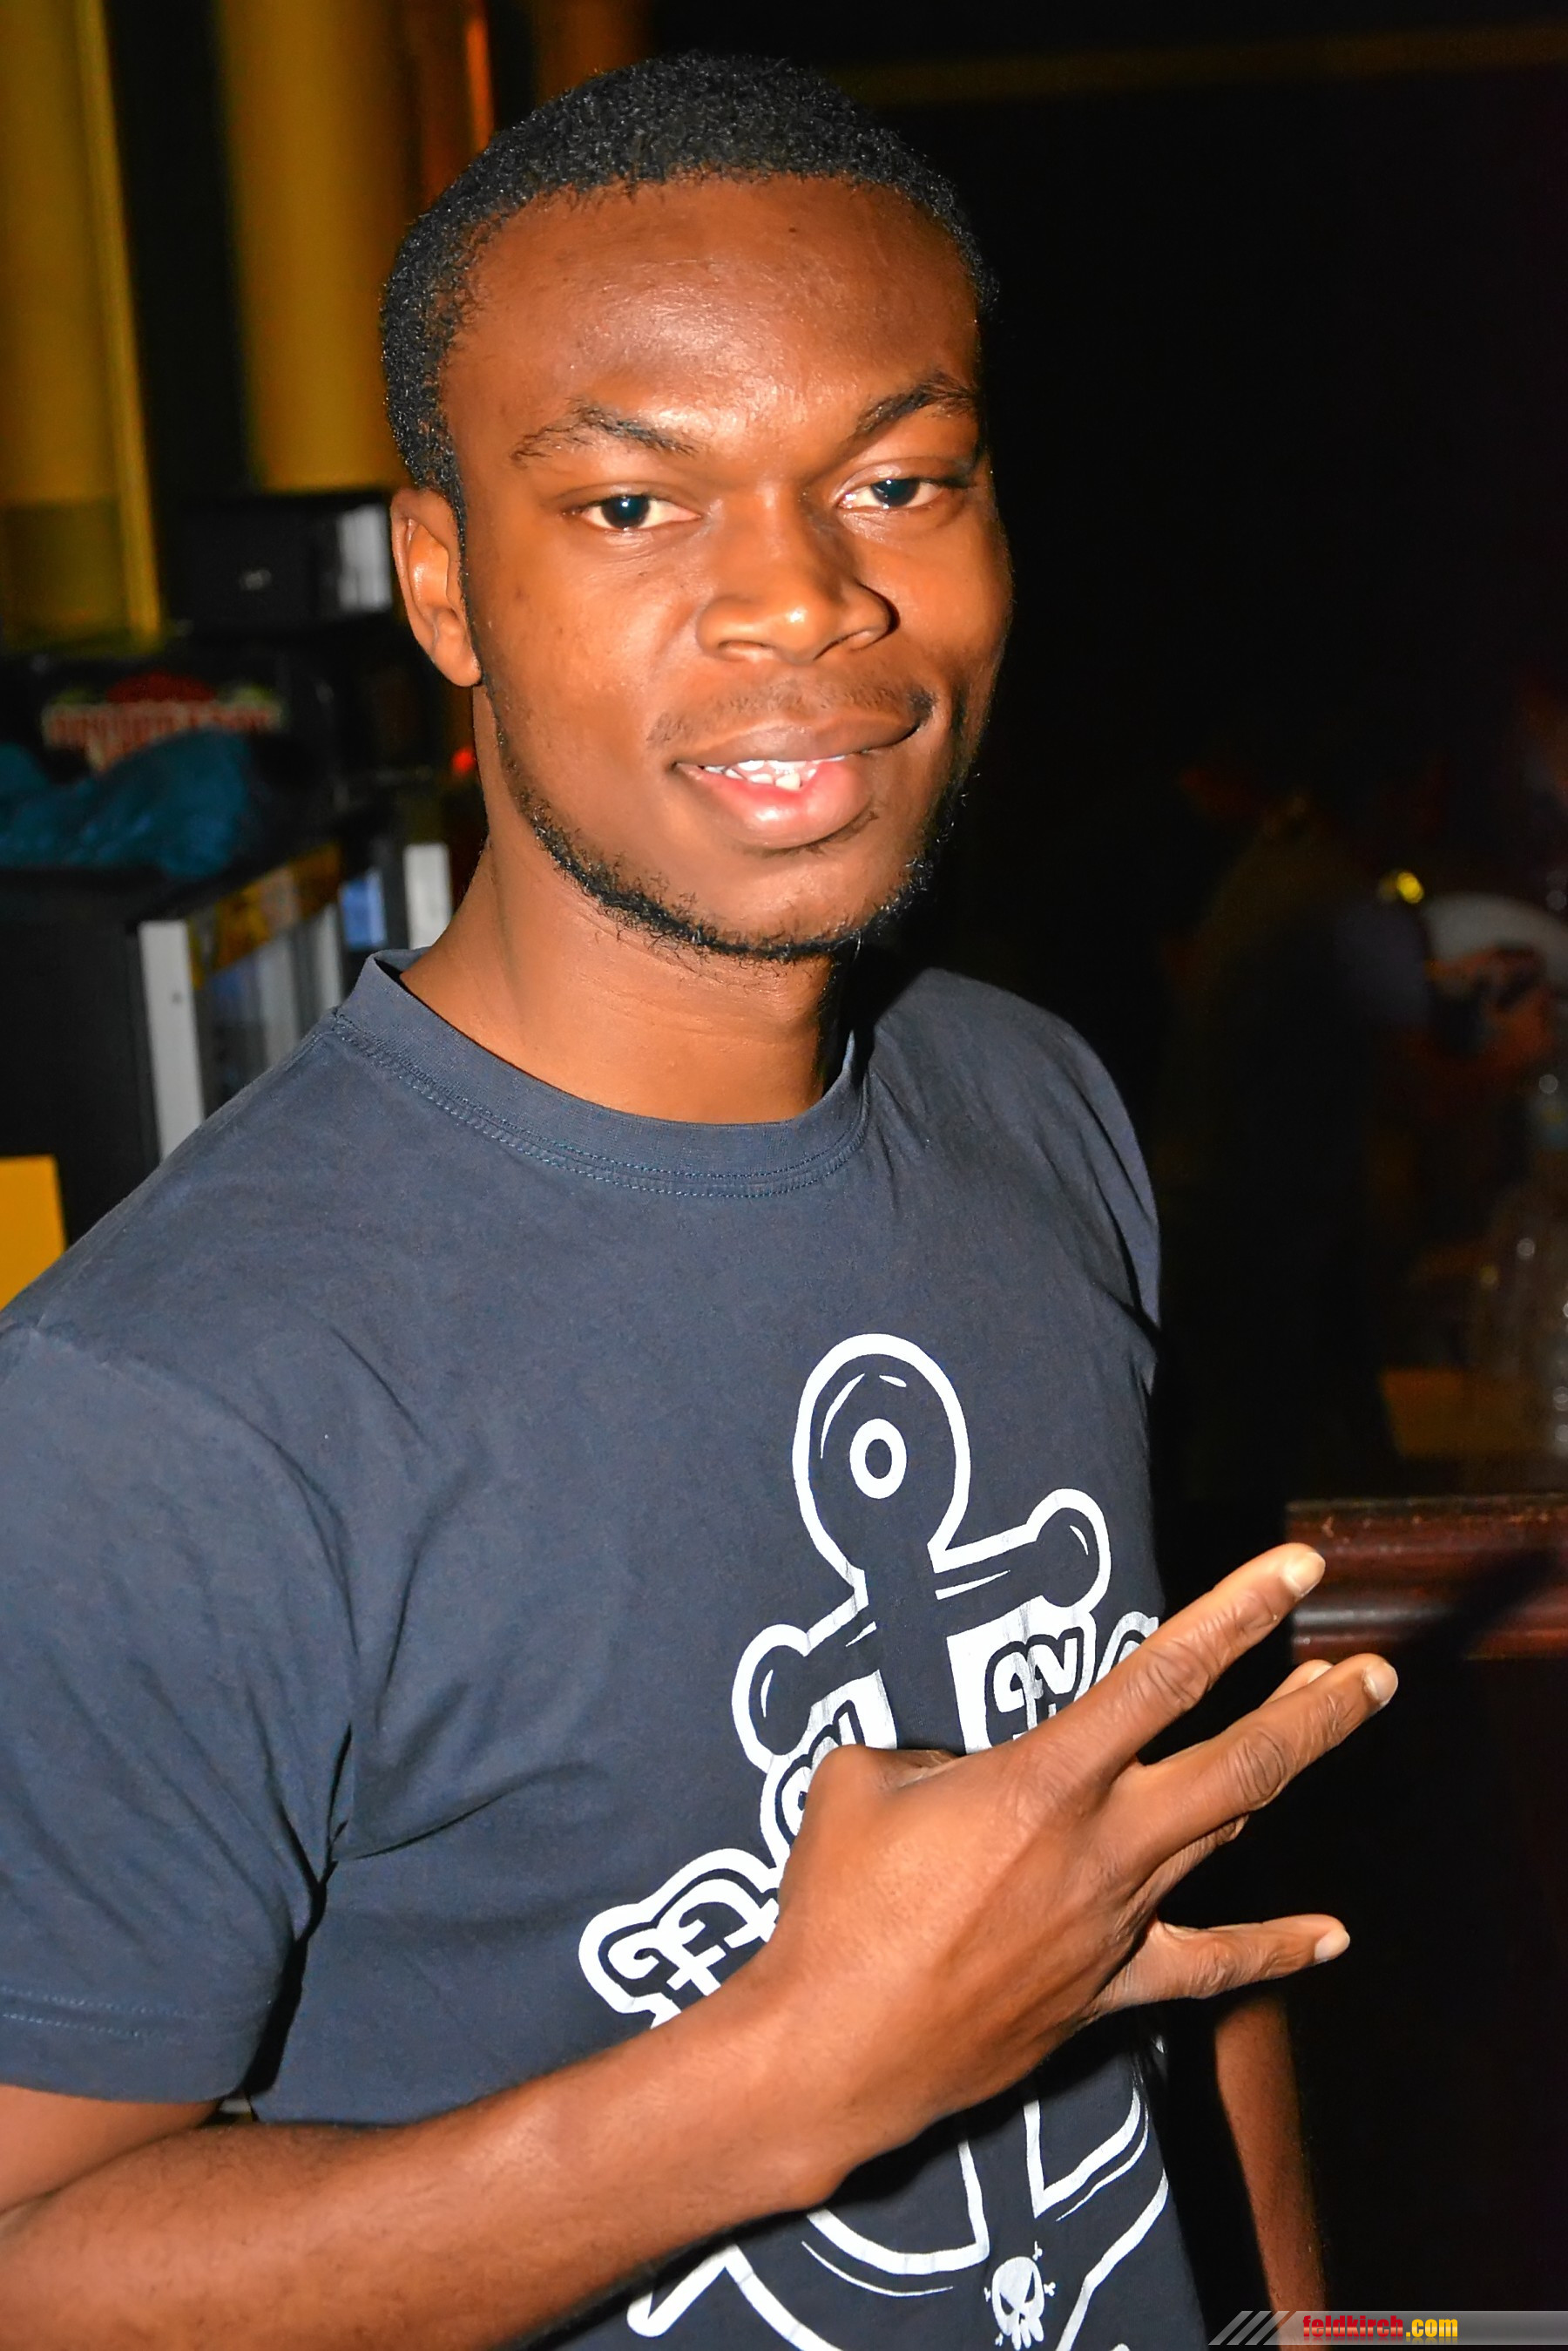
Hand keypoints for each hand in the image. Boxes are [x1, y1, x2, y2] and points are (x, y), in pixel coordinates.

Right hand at [749, 1543, 1390, 2196]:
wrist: (832, 2049)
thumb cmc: (835, 1905)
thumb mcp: (861, 1779)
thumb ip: (931, 1753)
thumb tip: (959, 1767)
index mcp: (1045, 1781)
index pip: (1165, 1675)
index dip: (1240, 1613)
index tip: (1299, 1567)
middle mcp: (1103, 1847)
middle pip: (1241, 1768)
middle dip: (1315, 1713)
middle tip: (1374, 1672)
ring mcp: (1115, 1924)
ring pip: (1226, 1837)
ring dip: (1283, 1774)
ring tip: (1327, 1716)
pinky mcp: (1105, 1992)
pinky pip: (1207, 1967)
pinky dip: (1275, 1949)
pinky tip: (1333, 1936)